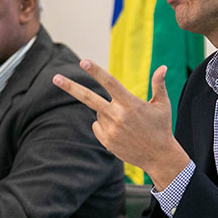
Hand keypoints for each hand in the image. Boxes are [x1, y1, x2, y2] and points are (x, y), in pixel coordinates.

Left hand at [53, 60, 188, 189]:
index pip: (110, 83)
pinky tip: (120, 132)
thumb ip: (159, 85)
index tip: (83, 61)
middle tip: (54, 78)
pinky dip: (104, 125)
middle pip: (89, 98)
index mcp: (130, 104)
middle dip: (70, 87)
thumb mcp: (163, 105)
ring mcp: (110, 130)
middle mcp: (118, 115)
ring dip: (107, 112)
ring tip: (126, 123)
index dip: (96, 71)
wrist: (159, 156)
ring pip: (98, 112)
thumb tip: (163, 67)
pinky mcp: (106, 141)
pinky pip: (97, 126)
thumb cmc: (162, 128)